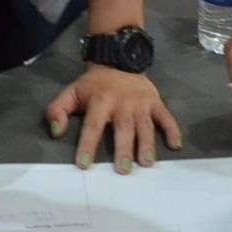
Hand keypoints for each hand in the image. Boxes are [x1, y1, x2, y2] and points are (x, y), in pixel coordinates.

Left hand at [46, 65, 179, 171]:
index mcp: (100, 101)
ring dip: (146, 144)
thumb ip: (57, 110)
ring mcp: (141, 103)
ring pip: (145, 126)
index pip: (92, 125)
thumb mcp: (71, 93)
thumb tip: (55, 132)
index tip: (84, 164)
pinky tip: (175, 145)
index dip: (88, 145)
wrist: (119, 61)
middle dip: (123, 149)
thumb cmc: (93, 86)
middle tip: (123, 170)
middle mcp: (122, 103)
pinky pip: (166, 117)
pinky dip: (172, 130)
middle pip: (123, 128)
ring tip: (146, 163)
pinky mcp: (155, 102)